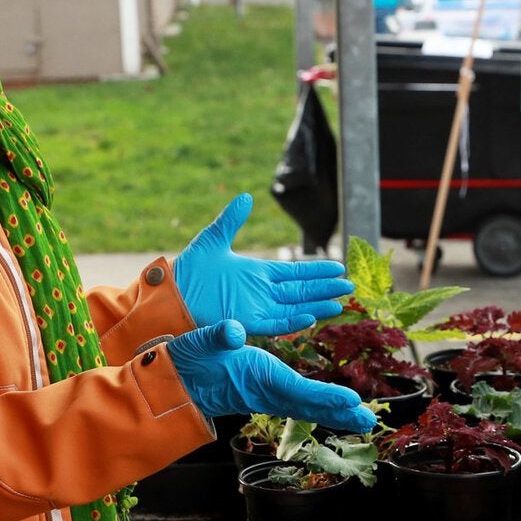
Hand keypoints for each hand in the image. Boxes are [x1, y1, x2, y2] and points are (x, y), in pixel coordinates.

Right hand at [168, 321, 376, 433]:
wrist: (173, 384)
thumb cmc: (187, 361)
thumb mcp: (199, 342)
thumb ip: (216, 336)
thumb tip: (232, 329)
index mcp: (257, 378)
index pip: (297, 389)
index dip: (325, 395)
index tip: (351, 400)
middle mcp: (266, 393)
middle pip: (311, 405)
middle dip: (341, 413)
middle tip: (370, 422)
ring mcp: (267, 397)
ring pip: (308, 407)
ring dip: (337, 413)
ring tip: (364, 420)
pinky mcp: (267, 395)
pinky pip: (300, 403)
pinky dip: (322, 407)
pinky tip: (338, 410)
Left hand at [176, 194, 353, 335]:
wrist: (169, 294)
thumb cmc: (189, 271)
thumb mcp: (213, 239)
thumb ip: (231, 219)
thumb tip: (246, 197)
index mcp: (258, 273)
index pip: (296, 271)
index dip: (317, 270)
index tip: (339, 267)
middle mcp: (262, 292)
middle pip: (302, 290)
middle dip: (326, 288)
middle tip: (351, 287)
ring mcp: (257, 308)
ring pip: (295, 307)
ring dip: (317, 305)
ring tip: (340, 303)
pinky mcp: (247, 322)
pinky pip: (276, 324)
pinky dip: (293, 321)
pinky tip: (311, 316)